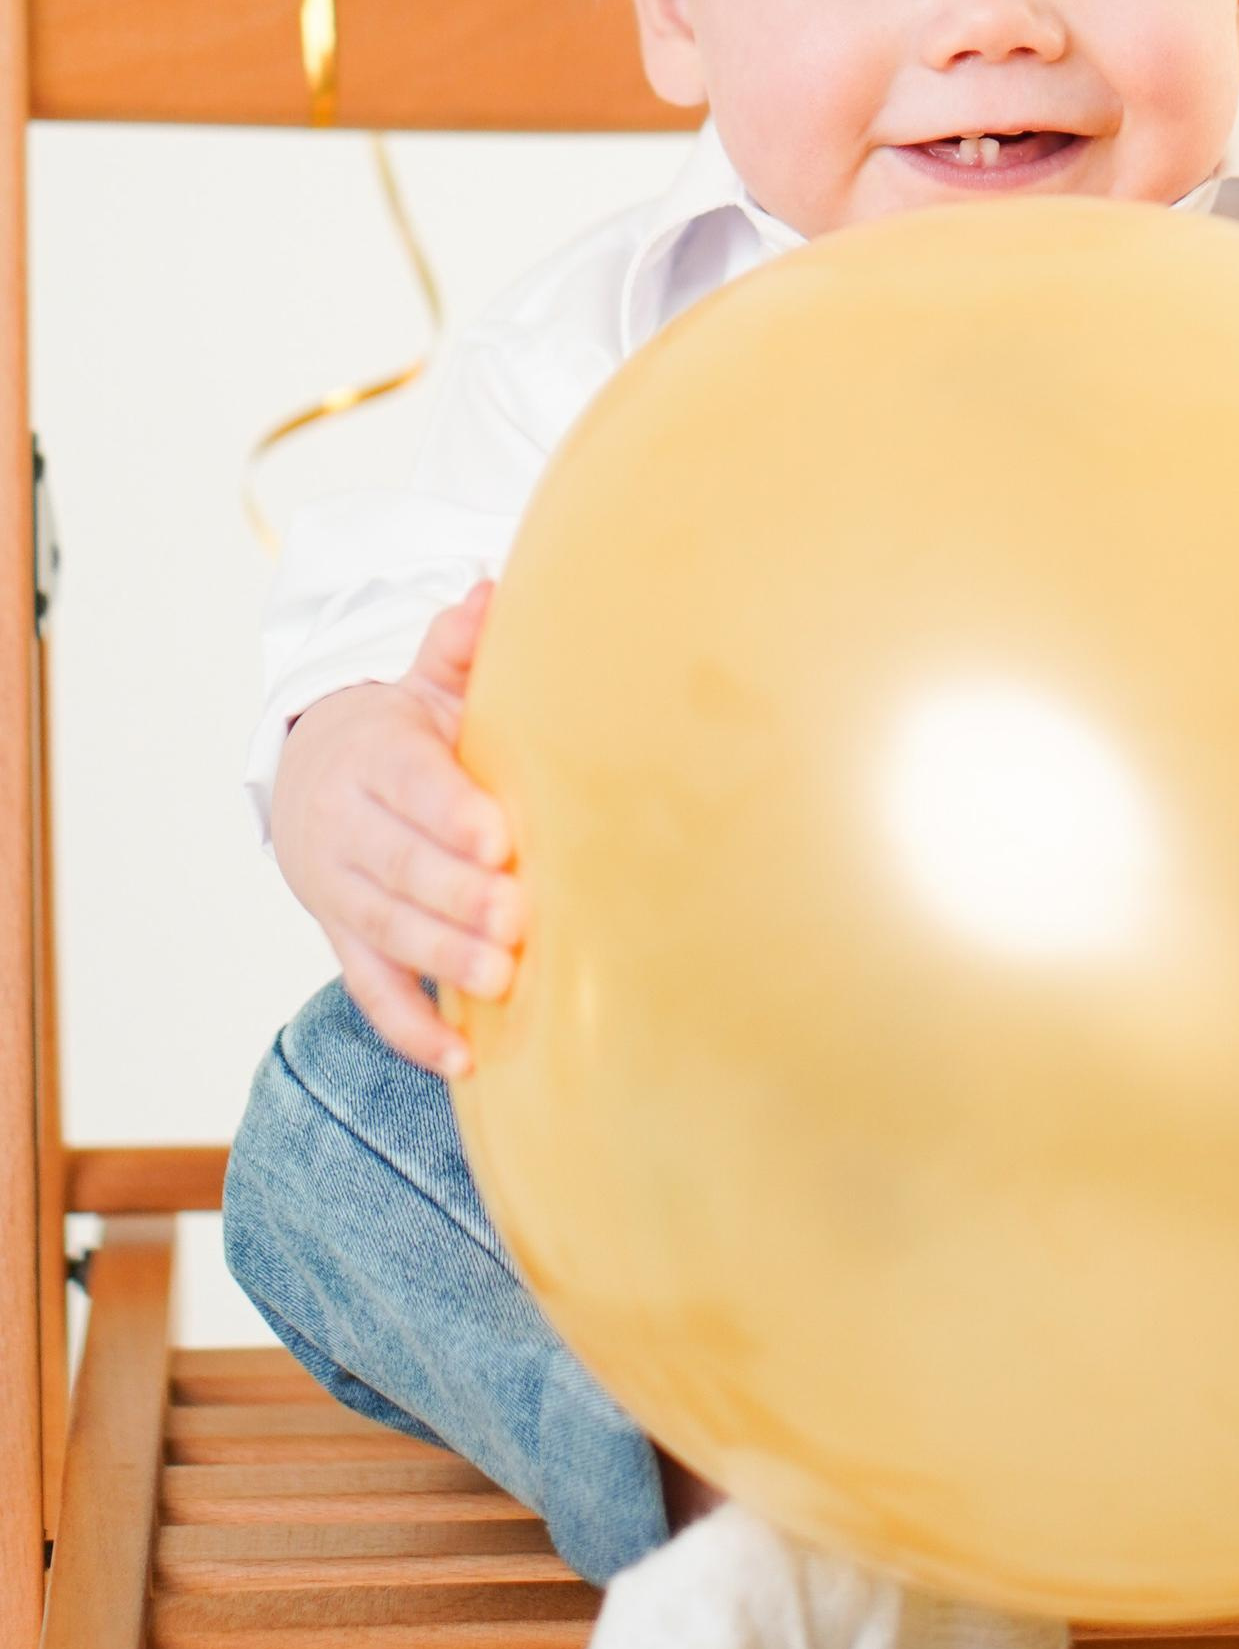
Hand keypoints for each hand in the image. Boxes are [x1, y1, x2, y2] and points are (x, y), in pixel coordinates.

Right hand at [269, 584, 522, 1075]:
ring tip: (503, 980)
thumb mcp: (424, 684)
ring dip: (443, 958)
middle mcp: (347, 826)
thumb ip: (457, 648)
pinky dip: (413, 1028)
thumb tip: (491, 590)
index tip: (500, 835)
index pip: (410, 783)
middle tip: (517, 917)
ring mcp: (341, 891)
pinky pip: (372, 991)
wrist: (311, 774)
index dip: (451, 811)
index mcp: (373, 754)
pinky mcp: (344, 940)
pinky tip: (463, 1058)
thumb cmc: (401, 731)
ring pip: (386, 930)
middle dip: (457, 895)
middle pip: (400, 865)